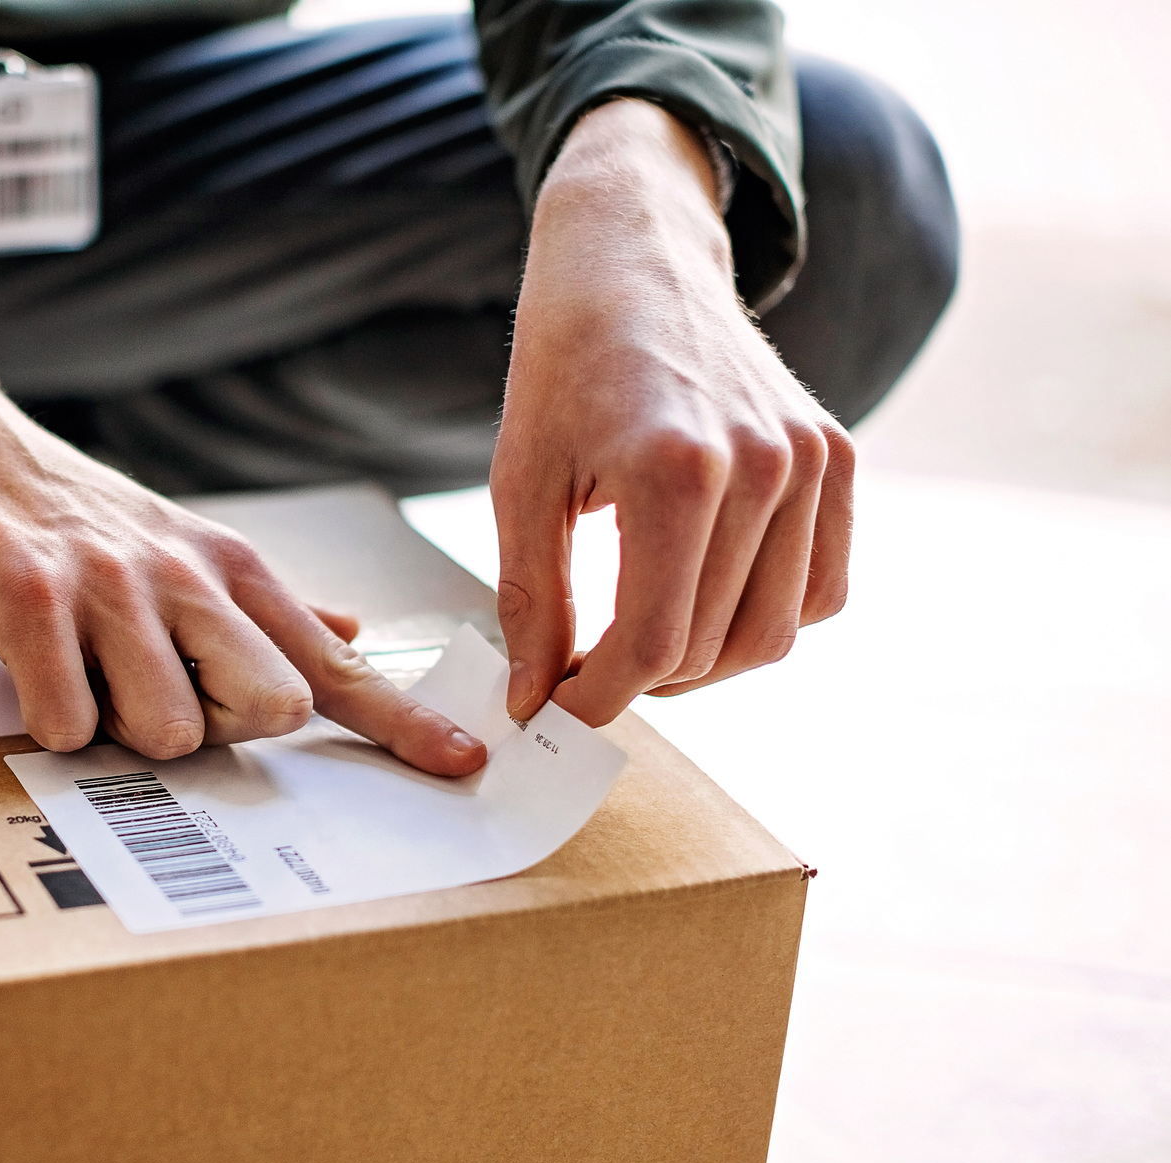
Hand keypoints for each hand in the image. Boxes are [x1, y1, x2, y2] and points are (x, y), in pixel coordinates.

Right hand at [0, 298, 486, 775]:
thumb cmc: (58, 511)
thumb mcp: (174, 546)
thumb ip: (260, 605)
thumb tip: (348, 634)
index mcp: (226, 568)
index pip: (332, 664)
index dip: (402, 720)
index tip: (464, 763)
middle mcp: (183, 574)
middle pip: (269, 709)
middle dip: (217, 731)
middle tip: (152, 687)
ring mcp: (108, 583)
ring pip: (166, 730)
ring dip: (117, 729)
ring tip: (78, 668)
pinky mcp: (28, 596)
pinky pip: (65, 722)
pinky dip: (48, 718)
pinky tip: (30, 667)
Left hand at [494, 99, 852, 726]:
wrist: (633, 255)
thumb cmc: (563, 363)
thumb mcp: (519, 481)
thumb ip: (531, 601)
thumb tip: (536, 702)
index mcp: (677, 469)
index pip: (652, 644)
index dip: (599, 698)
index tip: (555, 712)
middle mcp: (763, 465)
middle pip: (711, 648)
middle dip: (639, 683)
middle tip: (580, 674)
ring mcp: (812, 459)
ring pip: (773, 634)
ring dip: (702, 664)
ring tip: (634, 641)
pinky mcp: (837, 456)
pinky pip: (821, 590)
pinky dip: (765, 617)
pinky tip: (701, 597)